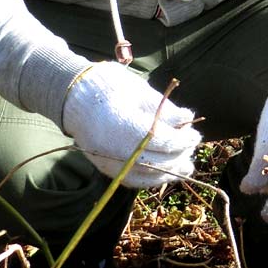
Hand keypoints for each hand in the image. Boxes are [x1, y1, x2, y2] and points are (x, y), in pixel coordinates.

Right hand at [62, 62, 200, 189]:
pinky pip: (133, 181)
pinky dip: (152, 178)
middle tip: (192, 143)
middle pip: (157, 162)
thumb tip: (187, 119)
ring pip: (146, 177)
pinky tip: (167, 172)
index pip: (163, 141)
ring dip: (170, 172)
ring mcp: (107, 162)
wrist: (73, 95)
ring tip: (186, 165)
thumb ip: (164, 109)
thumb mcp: (140, 91)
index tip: (195, 133)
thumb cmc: (109, 86)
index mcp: (124, 126)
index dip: (183, 140)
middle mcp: (114, 149)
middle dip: (180, 154)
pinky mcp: (105, 168)